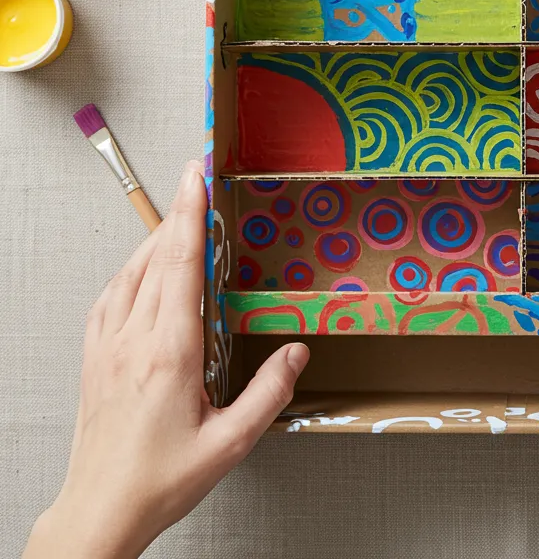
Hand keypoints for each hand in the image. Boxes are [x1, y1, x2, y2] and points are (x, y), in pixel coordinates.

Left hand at [24, 161, 309, 558]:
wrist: (100, 510)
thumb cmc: (161, 480)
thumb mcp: (231, 443)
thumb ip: (268, 393)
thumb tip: (296, 352)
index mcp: (169, 352)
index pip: (181, 263)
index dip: (191, 213)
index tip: (197, 175)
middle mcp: (134, 340)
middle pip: (157, 256)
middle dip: (179, 211)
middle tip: (196, 178)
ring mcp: (108, 346)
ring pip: (131, 272)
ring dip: (157, 238)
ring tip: (179, 218)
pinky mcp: (94, 358)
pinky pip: (110, 297)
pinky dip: (130, 270)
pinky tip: (140, 269)